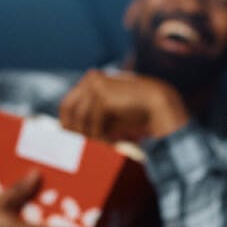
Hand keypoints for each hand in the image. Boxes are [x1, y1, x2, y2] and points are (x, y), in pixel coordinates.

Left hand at [58, 69, 188, 141]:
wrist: (160, 104)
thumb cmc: (134, 111)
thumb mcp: (108, 113)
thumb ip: (89, 118)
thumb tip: (67, 131)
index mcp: (91, 79)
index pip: (68, 104)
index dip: (67, 123)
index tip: (71, 140)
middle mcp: (91, 79)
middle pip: (68, 109)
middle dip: (74, 130)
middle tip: (80, 147)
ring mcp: (96, 85)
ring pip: (80, 118)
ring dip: (89, 136)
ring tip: (101, 145)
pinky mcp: (103, 97)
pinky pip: (93, 123)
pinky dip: (100, 136)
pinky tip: (109, 142)